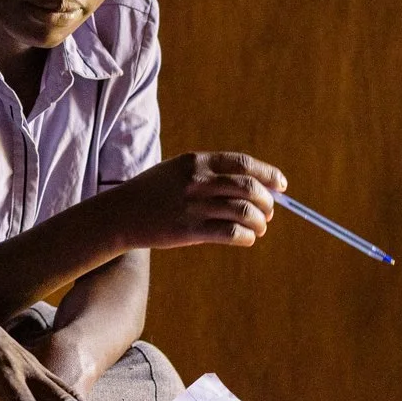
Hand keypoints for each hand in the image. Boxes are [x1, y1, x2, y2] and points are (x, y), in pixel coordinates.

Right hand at [112, 151, 285, 249]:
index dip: (268, 174)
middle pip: (248, 187)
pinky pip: (231, 232)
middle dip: (266, 201)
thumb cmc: (152, 193)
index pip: (243, 164)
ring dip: (259, 221)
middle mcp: (197, 181)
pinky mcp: (189, 230)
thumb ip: (209, 174)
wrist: (120, 214)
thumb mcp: (177, 171)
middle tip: (269, 211)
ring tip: (260, 227)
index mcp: (196, 162)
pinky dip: (246, 236)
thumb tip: (251, 186)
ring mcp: (193, 206)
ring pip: (244, 211)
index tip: (281, 185)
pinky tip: (247, 238)